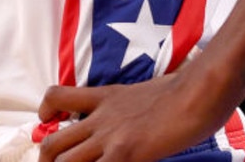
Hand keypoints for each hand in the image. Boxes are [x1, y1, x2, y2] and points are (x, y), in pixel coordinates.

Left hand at [34, 75, 217, 161]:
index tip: (47, 123)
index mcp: (105, 97)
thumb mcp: (144, 91)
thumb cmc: (184, 90)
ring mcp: (110, 137)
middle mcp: (100, 118)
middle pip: (52, 143)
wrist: (198, 92)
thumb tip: (133, 118)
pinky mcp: (124, 153)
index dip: (46, 113)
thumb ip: (128, 106)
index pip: (58, 97)